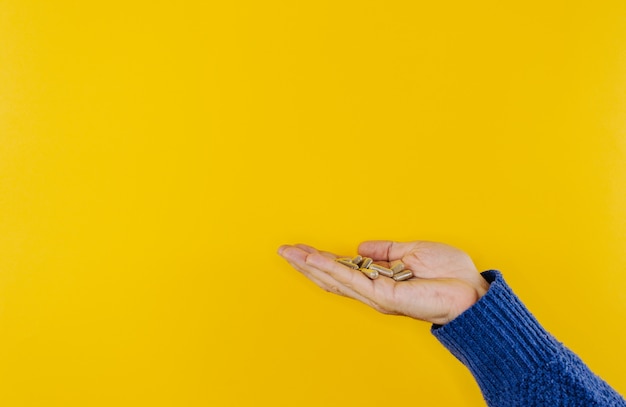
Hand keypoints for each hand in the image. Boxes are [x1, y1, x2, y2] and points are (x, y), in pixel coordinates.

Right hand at [277, 240, 490, 324]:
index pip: (344, 269)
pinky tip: (312, 259)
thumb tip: (362, 248)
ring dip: (310, 265)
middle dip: (307, 264)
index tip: (302, 249)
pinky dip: (329, 268)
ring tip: (289, 253)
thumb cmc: (450, 275)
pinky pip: (351, 279)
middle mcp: (374, 290)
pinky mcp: (383, 297)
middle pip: (332, 277)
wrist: (472, 292)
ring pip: (335, 278)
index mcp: (381, 279)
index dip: (322, 259)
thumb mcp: (413, 251)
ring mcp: (377, 295)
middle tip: (284, 251)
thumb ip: (386, 250)